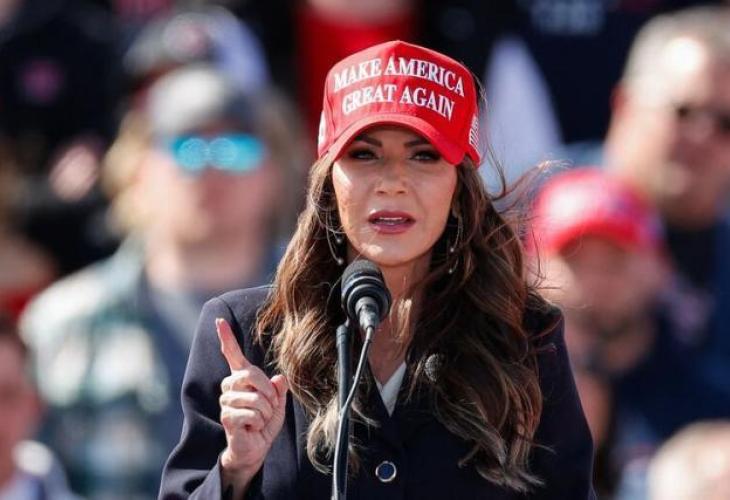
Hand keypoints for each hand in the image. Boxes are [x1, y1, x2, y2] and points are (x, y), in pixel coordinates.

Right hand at [216, 318, 287, 481]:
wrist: (255, 447)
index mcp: (241, 379)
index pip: (232, 354)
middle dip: (269, 392)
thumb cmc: (264, 423)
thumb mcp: (278, 403)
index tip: (219, 320)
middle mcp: (230, 386)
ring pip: (255, 398)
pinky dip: (259, 422)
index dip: (226, 337)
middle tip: (270, 406)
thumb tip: (280, 377)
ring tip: (259, 419)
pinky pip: (252, 414)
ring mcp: (226, 401)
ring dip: (266, 411)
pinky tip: (252, 427)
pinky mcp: (226, 417)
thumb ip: (280, 389)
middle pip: (251, 374)